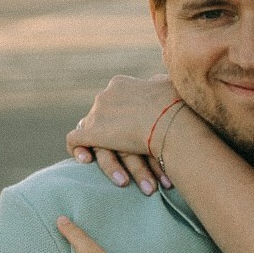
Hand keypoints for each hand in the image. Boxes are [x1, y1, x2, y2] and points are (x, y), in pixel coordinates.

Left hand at [67, 74, 180, 194]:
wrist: (172, 122)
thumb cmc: (179, 107)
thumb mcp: (171, 88)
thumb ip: (161, 85)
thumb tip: (161, 82)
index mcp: (122, 84)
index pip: (112, 100)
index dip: (118, 117)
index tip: (129, 131)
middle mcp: (106, 95)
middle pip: (101, 116)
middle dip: (111, 135)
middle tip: (124, 151)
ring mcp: (97, 113)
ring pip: (91, 131)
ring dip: (104, 150)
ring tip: (120, 170)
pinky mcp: (92, 132)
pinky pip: (74, 141)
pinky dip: (79, 150)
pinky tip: (86, 161)